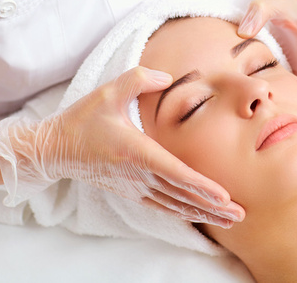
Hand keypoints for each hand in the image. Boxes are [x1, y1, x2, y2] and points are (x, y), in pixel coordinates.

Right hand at [0, 66, 244, 227]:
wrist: (56, 149)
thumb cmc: (83, 119)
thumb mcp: (108, 91)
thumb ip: (139, 79)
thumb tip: (168, 76)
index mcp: (135, 150)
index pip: (174, 172)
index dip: (200, 185)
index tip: (223, 195)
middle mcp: (137, 174)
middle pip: (181, 195)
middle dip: (212, 206)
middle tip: (240, 213)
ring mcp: (134, 186)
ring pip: (175, 204)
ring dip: (203, 213)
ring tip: (230, 220)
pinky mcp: (131, 191)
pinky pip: (162, 206)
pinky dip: (184, 212)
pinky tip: (200, 216)